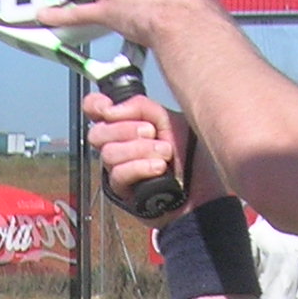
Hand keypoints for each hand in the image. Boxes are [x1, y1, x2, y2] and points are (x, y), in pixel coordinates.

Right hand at [81, 91, 223, 221]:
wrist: (203, 191)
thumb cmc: (189, 156)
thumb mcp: (171, 120)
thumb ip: (142, 107)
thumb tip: (110, 111)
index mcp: (126, 125)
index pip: (94, 110)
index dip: (94, 105)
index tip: (108, 107)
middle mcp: (117, 146)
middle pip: (97, 133)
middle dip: (125, 129)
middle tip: (152, 132)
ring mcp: (118, 170)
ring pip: (108, 154)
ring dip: (139, 150)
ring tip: (165, 154)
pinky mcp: (122, 193)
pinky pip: (119, 174)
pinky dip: (140, 167)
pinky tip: (159, 168)